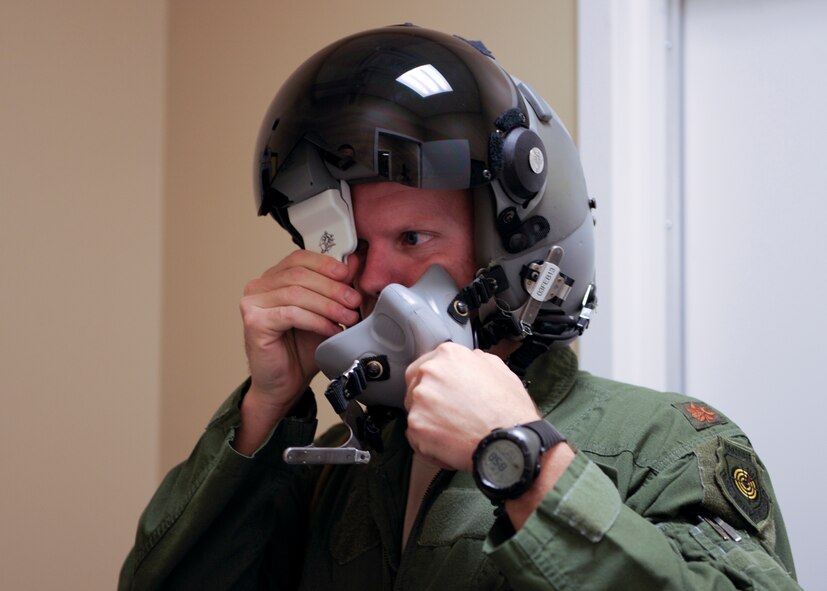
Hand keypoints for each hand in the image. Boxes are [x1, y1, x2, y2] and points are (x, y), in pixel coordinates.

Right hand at [235, 250, 360, 451]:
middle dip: (333, 287)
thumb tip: (353, 264)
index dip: (326, 264)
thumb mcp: (325, 314)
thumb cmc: (300, 350)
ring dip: (328, 305)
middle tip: (354, 301)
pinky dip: (317, 320)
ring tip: (348, 317)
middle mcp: (259, 287)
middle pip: (299, 274)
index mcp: (274, 279)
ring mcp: (252, 303)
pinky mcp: (254, 322)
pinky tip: (331, 329)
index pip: (299, 259)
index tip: (348, 274)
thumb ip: (335, 289)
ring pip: (297, 293)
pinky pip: (291, 314)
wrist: (284, 384)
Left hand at [403, 343, 540, 470]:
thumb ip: (476, 360)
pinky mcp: (416, 426)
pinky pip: (414, 435)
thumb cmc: (509, 410)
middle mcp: (430, 373)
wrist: (511, 442)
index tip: (441, 392)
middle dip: (429, 401)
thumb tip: (471, 360)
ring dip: (429, 422)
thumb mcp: (499, 370)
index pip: (426, 364)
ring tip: (454, 431)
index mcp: (449, 355)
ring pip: (415, 411)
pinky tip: (450, 444)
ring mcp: (420, 400)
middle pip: (415, 386)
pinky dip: (428, 443)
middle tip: (448, 414)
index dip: (436, 382)